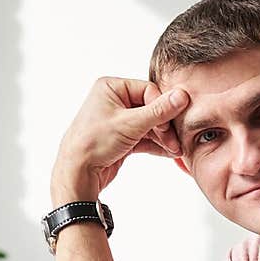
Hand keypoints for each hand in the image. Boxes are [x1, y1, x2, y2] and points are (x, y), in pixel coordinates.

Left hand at [51, 76, 189, 198]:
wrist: (78, 173)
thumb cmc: (92, 143)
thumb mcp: (130, 124)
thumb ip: (159, 110)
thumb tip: (181, 95)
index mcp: (112, 88)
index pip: (148, 91)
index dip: (162, 108)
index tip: (167, 126)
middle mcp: (115, 101)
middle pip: (151, 108)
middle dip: (164, 126)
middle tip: (175, 141)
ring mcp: (119, 120)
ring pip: (150, 125)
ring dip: (163, 138)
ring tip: (175, 150)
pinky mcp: (122, 138)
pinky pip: (144, 137)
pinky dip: (156, 145)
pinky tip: (169, 152)